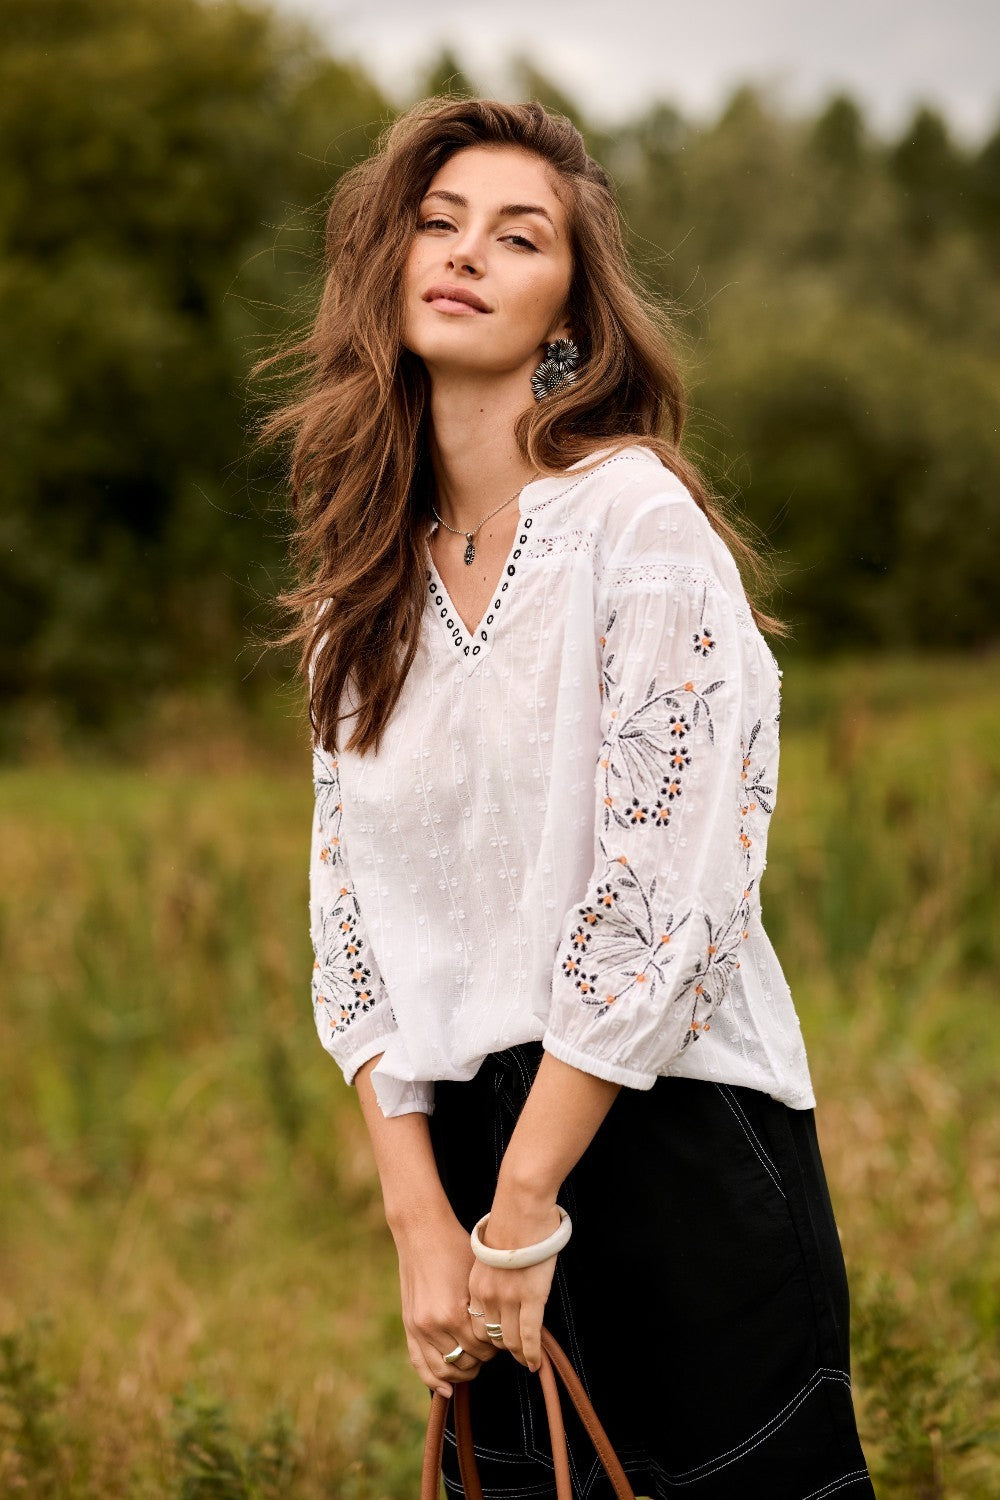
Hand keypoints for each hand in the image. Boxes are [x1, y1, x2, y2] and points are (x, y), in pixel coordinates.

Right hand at [394, 1209, 498, 1397]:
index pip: (483, 1349)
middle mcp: (434, 1326)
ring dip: (460, 1372)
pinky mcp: (409, 1326)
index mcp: (454, 1314)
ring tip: (472, 1362)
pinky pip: (420, 1365)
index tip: (500, 1337)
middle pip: (465, 1363)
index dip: (495, 1345)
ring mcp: (418, 1328)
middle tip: (488, 1347)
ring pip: (443, 1371)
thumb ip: (484, 1310)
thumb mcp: (475, 1278)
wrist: (421, 1232)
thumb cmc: (455, 1248)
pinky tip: (447, 1388)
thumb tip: (499, 1334)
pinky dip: (434, 1380)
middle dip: (480, 1359)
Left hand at [468, 1199, 562, 1372]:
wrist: (520, 1208)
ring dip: (517, 1353)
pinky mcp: (530, 1297)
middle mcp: (487, 1296)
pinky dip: (531, 1353)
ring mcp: (508, 1298)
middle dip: (499, 1349)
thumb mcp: (488, 1254)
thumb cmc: (509, 1223)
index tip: (494, 1342)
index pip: (475, 1324)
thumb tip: (495, 1287)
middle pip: (488, 1337)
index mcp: (474, 1285)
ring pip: (508, 1341)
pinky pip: (528, 1336)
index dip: (485, 1337)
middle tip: (510, 1354)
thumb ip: (489, 1275)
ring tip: (524, 1360)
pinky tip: (534, 1363)